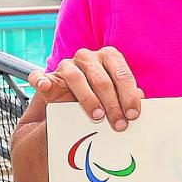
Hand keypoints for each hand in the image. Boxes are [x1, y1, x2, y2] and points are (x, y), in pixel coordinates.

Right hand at [27, 47, 141, 131]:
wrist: (68, 110)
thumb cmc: (100, 99)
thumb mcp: (116, 97)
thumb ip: (127, 95)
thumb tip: (141, 97)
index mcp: (109, 57)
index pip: (122, 74)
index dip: (129, 95)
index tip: (133, 115)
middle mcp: (88, 58)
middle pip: (102, 78)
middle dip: (112, 103)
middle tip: (119, 123)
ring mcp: (66, 66)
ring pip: (76, 78)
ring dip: (88, 98)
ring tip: (98, 116)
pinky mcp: (47, 77)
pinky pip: (40, 76)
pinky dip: (41, 80)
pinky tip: (45, 87)